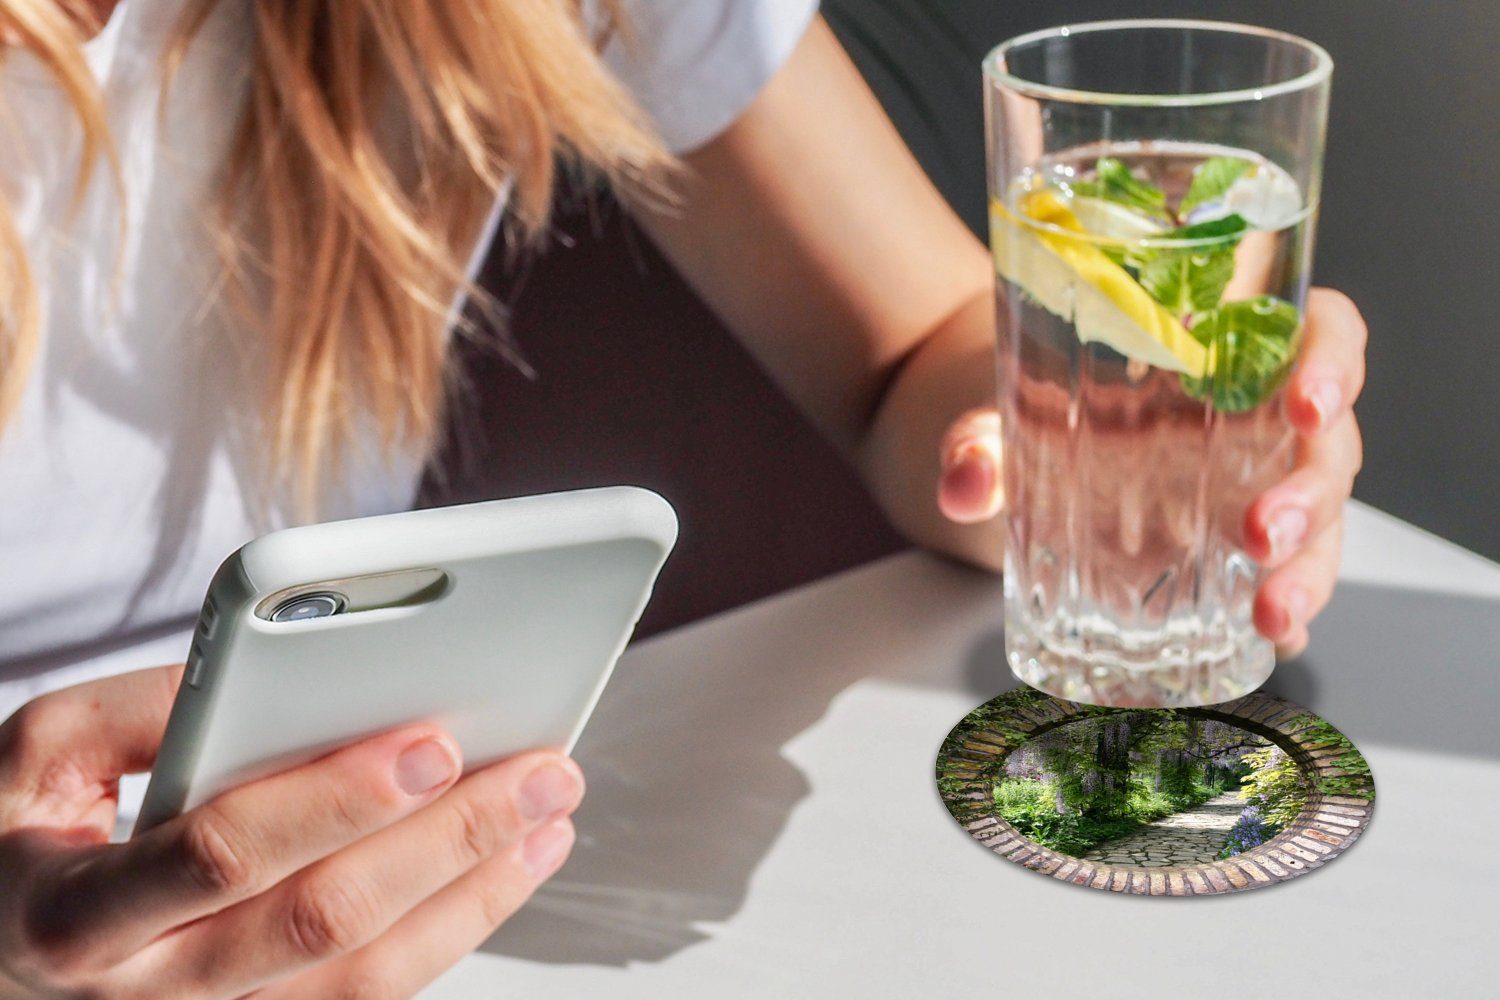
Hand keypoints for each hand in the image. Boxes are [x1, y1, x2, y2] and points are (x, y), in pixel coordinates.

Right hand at [0, 665, 582, 998]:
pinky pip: (369, 995)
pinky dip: (453, 931)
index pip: (226, 855)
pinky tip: (507, 869)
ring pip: (366, 977)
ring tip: (551, 816)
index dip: (336, 800)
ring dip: (476, 893)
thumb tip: (279, 672)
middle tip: (541, 773)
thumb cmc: (18, 841)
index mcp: (79, 913)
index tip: (432, 741)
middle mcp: (150, 992)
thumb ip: (143, 709)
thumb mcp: (37, 756)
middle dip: (448, 842)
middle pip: (325, 921)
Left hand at [935, 287, 1365, 657]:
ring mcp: (1251, 489)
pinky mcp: (1231, 552)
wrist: (1004, 445)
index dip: (1334, 360)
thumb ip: (978, 439)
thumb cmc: (1029, 400)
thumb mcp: (1000, 409)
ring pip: (1320, 522)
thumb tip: (963, 482)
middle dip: (1311, 495)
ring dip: (1309, 571)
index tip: (1307, 401)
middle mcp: (1255, 420)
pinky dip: (1288, 614)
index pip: (1321, 331)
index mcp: (1224, 352)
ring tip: (1273, 617)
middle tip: (1265, 535)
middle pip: (1328, 445)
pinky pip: (1281, 578)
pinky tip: (1275, 644)